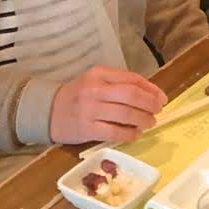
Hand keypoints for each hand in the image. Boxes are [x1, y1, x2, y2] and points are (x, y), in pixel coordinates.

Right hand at [48, 65, 166, 144]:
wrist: (47, 111)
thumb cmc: (77, 96)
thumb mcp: (95, 81)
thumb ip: (119, 84)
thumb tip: (149, 94)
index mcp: (99, 74)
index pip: (132, 79)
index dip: (151, 89)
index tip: (161, 97)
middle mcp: (95, 89)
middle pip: (131, 95)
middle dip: (150, 104)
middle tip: (158, 110)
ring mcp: (90, 109)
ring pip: (125, 114)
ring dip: (143, 119)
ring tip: (150, 122)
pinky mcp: (87, 128)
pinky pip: (114, 131)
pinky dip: (129, 134)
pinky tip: (136, 134)